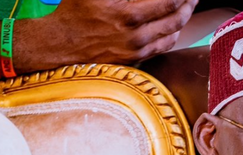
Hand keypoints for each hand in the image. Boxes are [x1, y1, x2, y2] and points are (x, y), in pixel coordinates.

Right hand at [18, 0, 198, 69]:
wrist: (54, 45)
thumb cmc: (70, 12)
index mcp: (127, 14)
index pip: (169, 1)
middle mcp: (134, 35)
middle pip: (176, 19)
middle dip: (188, 3)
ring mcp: (134, 51)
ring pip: (172, 35)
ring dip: (183, 19)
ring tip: (187, 6)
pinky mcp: (131, 60)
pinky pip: (161, 49)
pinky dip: (172, 35)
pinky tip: (174, 25)